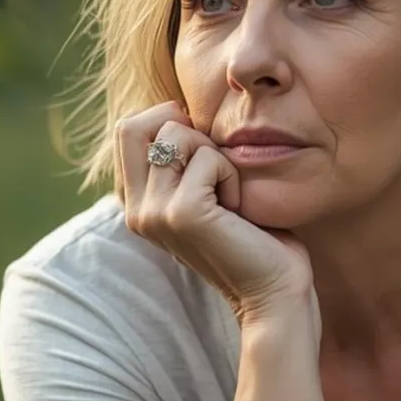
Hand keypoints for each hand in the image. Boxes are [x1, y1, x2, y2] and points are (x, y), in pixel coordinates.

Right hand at [115, 100, 316, 322]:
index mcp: (137, 204)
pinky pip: (209, 158)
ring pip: (177, 135)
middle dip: (185, 131)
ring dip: (215, 156)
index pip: (127, 130)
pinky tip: (238, 210)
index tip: (205, 153)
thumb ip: (182, 159)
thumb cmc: (253, 237)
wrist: (273, 290)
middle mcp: (136, 210)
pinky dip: (232, 175)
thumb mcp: (207, 190)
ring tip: (229, 196)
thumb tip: (176, 110)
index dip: (168, 121)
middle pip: (137, 125)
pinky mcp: (181, 214)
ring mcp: (153, 213)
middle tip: (216, 169)